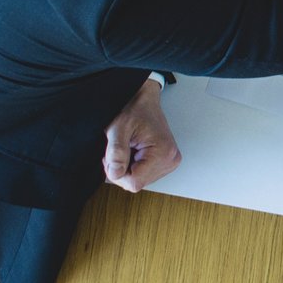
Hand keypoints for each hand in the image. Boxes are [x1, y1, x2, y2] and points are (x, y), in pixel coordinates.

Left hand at [102, 75, 181, 191]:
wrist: (143, 99)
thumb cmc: (134, 108)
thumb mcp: (118, 128)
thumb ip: (116, 152)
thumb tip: (115, 174)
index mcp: (163, 153)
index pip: (134, 183)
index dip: (117, 173)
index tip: (112, 156)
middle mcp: (170, 160)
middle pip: (136, 183)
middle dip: (122, 169)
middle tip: (120, 148)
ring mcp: (169, 162)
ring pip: (139, 180)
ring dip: (127, 167)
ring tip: (129, 146)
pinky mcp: (165, 162)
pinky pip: (143, 174)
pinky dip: (134, 165)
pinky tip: (134, 150)